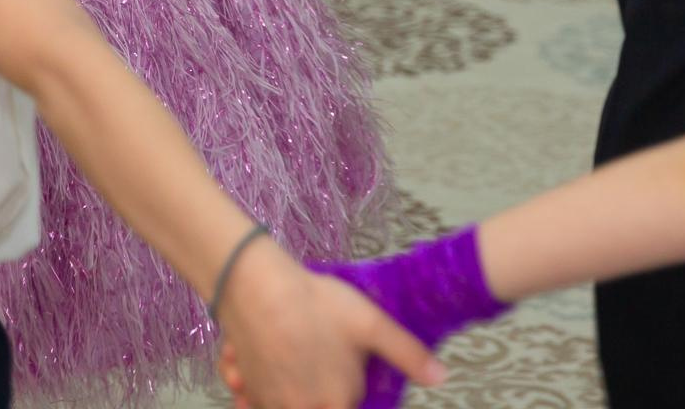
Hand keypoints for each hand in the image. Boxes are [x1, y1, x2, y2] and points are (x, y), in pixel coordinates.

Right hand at [214, 244, 444, 408]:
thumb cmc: (317, 305)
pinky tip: (263, 368)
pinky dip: (255, 393)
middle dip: (321, 395)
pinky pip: (251, 402)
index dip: (350, 394)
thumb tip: (440, 377)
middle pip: (318, 408)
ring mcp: (269, 404)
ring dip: (287, 395)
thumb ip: (407, 354)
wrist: (256, 288)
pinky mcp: (244, 390)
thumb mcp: (371, 323)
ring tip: (291, 363)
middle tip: (315, 358)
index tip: (345, 377)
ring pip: (283, 407)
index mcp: (337, 403)